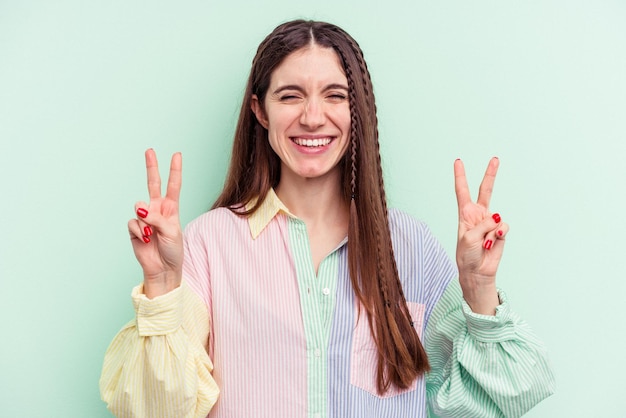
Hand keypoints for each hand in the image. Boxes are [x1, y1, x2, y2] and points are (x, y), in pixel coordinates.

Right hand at [127, 149, 182, 298]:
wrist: (163, 269)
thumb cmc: (172, 251)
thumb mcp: (171, 232)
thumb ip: (157, 218)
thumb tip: (141, 210)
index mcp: (171, 208)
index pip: (173, 185)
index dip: (175, 170)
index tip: (177, 154)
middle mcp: (158, 209)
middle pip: (153, 184)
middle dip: (151, 167)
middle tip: (149, 151)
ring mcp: (145, 218)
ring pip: (139, 207)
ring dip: (146, 221)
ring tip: (153, 235)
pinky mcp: (134, 228)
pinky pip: (133, 223)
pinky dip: (140, 232)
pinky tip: (145, 240)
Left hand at [454, 157, 508, 314]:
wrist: (477, 271)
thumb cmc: (467, 255)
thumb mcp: (468, 237)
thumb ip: (482, 224)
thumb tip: (498, 218)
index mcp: (465, 214)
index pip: (462, 191)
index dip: (460, 176)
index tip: (458, 161)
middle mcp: (478, 215)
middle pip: (485, 190)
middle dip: (490, 174)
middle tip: (495, 158)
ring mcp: (491, 222)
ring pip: (496, 216)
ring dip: (490, 230)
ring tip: (484, 242)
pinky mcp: (501, 231)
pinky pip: (503, 227)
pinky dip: (499, 234)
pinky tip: (493, 241)